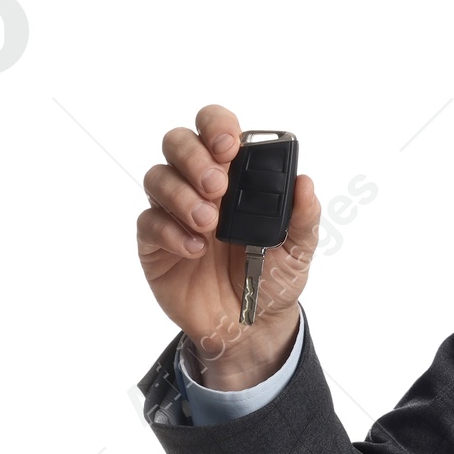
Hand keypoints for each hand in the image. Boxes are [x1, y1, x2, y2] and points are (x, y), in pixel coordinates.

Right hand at [136, 104, 321, 388]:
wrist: (251, 327)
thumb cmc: (273, 278)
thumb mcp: (299, 249)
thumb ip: (303, 217)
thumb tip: (305, 183)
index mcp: (236, 176)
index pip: (216, 130)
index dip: (217, 126)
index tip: (229, 147)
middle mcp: (200, 186)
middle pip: (177, 142)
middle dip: (194, 156)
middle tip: (217, 186)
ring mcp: (175, 211)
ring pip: (157, 177)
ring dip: (181, 194)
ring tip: (209, 223)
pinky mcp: (155, 242)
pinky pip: (148, 222)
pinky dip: (171, 231)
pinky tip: (195, 250)